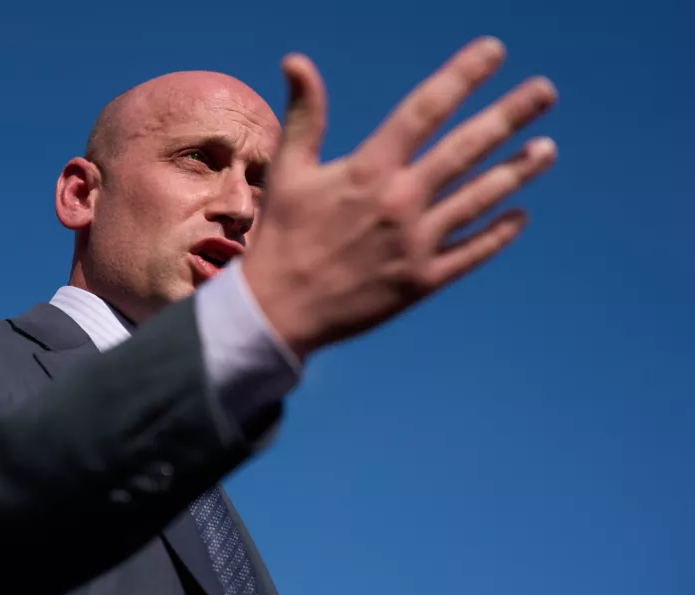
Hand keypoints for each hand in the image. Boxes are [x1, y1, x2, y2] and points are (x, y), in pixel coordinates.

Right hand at [242, 37, 556, 358]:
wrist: (278, 312)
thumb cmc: (281, 238)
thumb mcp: (288, 171)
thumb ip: (304, 115)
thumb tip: (295, 60)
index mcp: (367, 171)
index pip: (424, 110)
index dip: (462, 75)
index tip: (494, 50)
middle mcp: (400, 202)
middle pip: (467, 148)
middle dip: (510, 115)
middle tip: (546, 91)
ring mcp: (415, 244)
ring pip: (479, 198)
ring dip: (517, 171)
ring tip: (548, 149)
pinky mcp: (422, 281)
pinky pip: (471, 252)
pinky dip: (498, 233)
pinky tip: (520, 214)